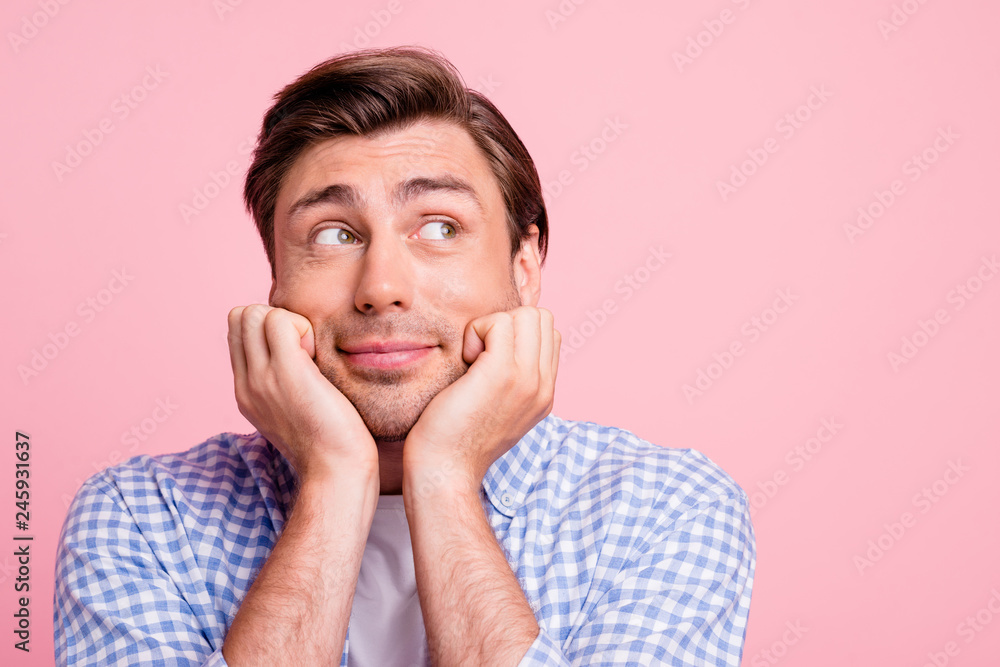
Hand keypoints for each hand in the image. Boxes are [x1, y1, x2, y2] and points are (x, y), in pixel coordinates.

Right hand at [227, 305, 377, 481]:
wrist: (336, 472)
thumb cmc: (330, 444)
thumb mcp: (294, 411)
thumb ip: (284, 385)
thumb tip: (300, 355)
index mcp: (247, 392)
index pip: (237, 332)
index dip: (268, 328)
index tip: (298, 352)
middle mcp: (247, 384)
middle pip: (240, 316)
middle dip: (275, 318)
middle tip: (304, 349)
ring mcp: (262, 378)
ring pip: (254, 313)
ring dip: (288, 321)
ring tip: (310, 352)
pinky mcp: (286, 373)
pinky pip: (279, 320)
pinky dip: (302, 326)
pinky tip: (317, 355)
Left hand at [403, 306, 560, 493]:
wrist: (445, 469)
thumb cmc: (456, 437)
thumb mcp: (497, 408)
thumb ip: (512, 380)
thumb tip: (498, 346)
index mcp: (544, 393)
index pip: (550, 335)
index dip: (516, 334)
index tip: (489, 360)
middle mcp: (544, 386)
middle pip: (543, 318)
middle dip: (508, 323)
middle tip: (481, 354)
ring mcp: (527, 380)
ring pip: (527, 315)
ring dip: (493, 325)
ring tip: (474, 357)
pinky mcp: (502, 374)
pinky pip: (499, 323)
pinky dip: (476, 330)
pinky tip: (465, 359)